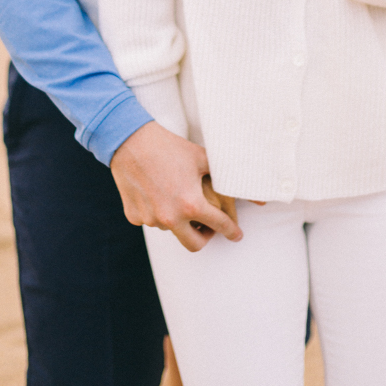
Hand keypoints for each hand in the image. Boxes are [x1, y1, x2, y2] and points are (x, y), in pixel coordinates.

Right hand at [110, 121, 241, 251]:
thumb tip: (254, 191)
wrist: (131, 140)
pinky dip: (158, 212)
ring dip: (179, 220)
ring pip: (171, 230)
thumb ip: (225, 177)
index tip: (236, 235)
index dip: (232, 231)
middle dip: (205, 237)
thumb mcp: (202, 158)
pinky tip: (158, 193)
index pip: (219, 225)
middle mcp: (170, 218)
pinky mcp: (134, 216)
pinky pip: (151, 220)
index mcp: (191, 205)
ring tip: (179, 197)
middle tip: (208, 225)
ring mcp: (150, 219)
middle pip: (194, 245)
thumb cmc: (171, 147)